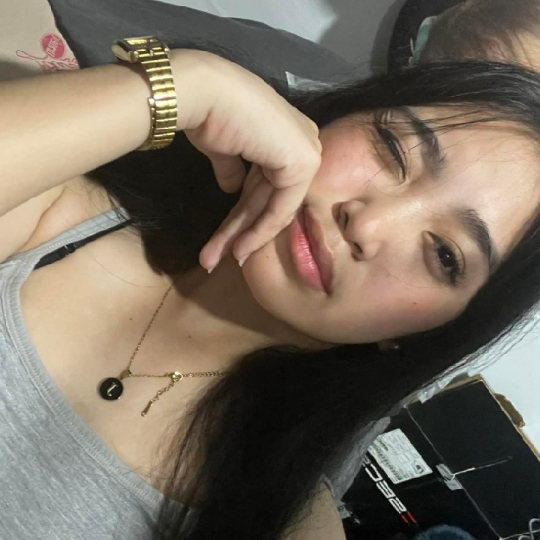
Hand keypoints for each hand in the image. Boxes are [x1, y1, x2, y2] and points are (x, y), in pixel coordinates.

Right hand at [172, 51, 321, 270]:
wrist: (202, 94)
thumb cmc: (209, 114)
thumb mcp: (225, 148)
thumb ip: (234, 169)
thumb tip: (231, 187)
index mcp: (287, 137)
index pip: (268, 186)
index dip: (246, 216)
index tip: (226, 240)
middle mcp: (302, 144)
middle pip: (267, 200)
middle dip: (239, 232)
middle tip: (217, 257)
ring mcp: (306, 153)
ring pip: (270, 209)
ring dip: (241, 237)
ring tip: (217, 261)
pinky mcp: (302, 164)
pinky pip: (280, 209)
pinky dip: (258, 232)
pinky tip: (238, 251)